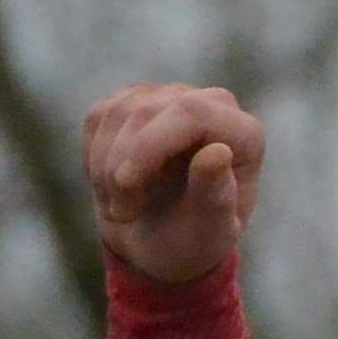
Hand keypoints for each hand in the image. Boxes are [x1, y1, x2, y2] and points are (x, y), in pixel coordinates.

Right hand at [82, 80, 265, 289]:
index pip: (193, 112)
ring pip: (117, 113)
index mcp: (244, 134)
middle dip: (122, 165)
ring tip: (121, 207)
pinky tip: (111, 187)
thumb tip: (218, 150)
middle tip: (122, 213)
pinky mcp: (135, 100)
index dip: (149, 144)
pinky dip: (93, 158)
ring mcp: (172, 97)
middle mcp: (213, 105)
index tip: (125, 186)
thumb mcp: (209, 233)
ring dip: (104, 167)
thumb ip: (216, 196)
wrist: (164, 241)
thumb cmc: (194, 240)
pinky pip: (98, 117)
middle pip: (147, 110)